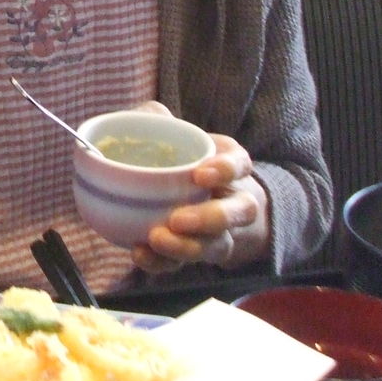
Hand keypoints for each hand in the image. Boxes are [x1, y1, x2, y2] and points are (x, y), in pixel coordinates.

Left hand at [131, 106, 270, 271]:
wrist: (182, 194)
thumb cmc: (177, 157)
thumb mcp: (170, 131)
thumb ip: (156, 118)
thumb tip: (147, 115)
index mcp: (228, 164)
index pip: (240, 164)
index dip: (226, 170)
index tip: (200, 174)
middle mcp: (233, 199)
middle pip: (240, 212)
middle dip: (210, 219)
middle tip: (177, 219)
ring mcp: (220, 232)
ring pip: (218, 244)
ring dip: (188, 247)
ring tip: (157, 240)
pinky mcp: (197, 254)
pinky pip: (187, 265)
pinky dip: (165, 263)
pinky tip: (141, 255)